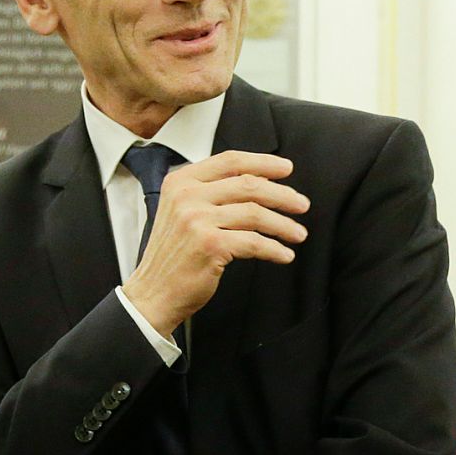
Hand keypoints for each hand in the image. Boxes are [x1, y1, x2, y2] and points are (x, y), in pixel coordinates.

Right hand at [123, 150, 309, 334]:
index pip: (230, 161)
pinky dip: (274, 249)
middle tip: (302, 204)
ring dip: (284, 225)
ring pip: (256, 213)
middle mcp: (187, 196)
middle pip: (248, 185)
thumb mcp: (183, 212)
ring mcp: (196, 220)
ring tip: (299, 233)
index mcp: (181, 182)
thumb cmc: (174, 255)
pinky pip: (254, 242)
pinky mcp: (210, 245)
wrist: (153, 293)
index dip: (263, 162)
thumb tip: (261, 182)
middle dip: (282, 195)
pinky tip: (284, 254)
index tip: (286, 169)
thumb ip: (212, 193)